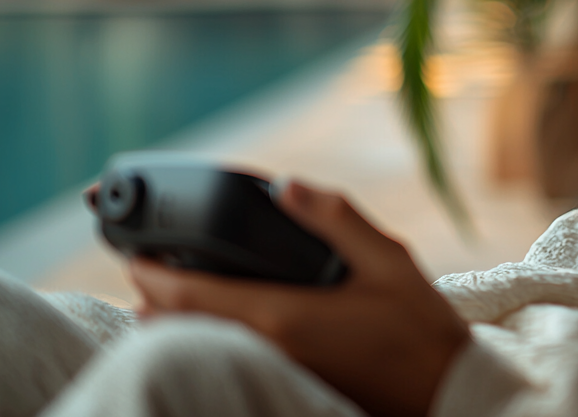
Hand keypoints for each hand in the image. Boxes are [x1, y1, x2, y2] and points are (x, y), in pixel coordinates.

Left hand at [128, 181, 470, 416]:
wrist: (443, 392)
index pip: (188, 293)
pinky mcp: (286, 378)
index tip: (134, 247)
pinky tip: (224, 313)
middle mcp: (267, 348)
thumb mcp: (389, 260)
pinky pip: (224, 353)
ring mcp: (273, 369)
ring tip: (180, 283)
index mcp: (283, 315)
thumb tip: (288, 186)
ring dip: (178, 314)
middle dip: (154, 291)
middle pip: (178, 323)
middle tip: (153, 259)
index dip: (149, 269)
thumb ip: (337, 219)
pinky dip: (207, 331)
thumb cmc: (421, 330)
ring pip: (199, 341)